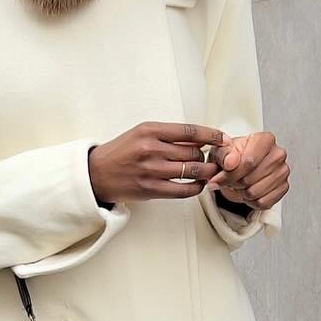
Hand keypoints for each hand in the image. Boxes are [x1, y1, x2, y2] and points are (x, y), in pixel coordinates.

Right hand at [86, 121, 227, 204]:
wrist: (97, 173)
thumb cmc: (122, 152)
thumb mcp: (142, 134)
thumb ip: (169, 135)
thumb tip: (200, 139)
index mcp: (150, 130)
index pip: (190, 131)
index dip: (212, 135)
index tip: (223, 139)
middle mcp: (151, 148)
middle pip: (194, 152)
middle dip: (207, 156)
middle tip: (211, 159)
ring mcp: (151, 170)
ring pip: (192, 170)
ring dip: (205, 171)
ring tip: (207, 171)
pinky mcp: (151, 189)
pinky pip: (183, 190)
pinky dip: (196, 187)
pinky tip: (198, 184)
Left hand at [204, 131, 289, 209]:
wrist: (239, 167)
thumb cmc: (231, 156)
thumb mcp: (220, 152)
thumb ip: (223, 155)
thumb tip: (231, 162)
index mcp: (265, 139)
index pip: (249, 162)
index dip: (230, 174)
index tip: (217, 178)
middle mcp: (278, 154)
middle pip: (250, 178)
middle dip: (234, 183)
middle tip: (228, 180)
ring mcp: (283, 172)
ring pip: (255, 192)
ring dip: (241, 192)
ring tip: (238, 184)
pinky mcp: (284, 187)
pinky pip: (263, 203)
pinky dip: (250, 201)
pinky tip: (247, 191)